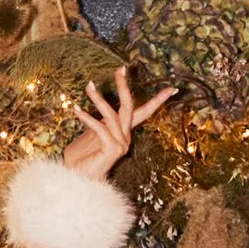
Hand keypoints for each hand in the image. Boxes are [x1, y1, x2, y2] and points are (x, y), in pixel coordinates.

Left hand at [63, 66, 173, 180]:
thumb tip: (97, 103)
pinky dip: (87, 117)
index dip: (157, 100)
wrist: (76, 178)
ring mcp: (121, 144)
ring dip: (99, 99)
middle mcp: (125, 137)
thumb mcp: (89, 134)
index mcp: (124, 133)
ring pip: (112, 115)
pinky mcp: (112, 150)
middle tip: (120, 69)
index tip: (172, 88)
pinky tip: (77, 109)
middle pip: (130, 107)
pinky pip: (100, 128)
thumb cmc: (81, 158)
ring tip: (89, 86)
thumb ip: (97, 121)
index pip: (143, 112)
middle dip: (125, 87)